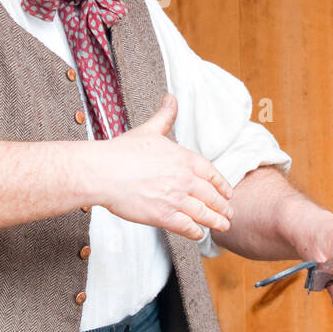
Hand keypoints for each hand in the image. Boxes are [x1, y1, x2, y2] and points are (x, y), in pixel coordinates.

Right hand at [90, 92, 233, 240]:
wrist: (102, 172)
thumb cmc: (122, 151)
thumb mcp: (149, 130)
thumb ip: (165, 116)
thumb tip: (171, 98)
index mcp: (183, 158)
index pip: (211, 173)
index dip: (222, 185)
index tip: (228, 193)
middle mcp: (184, 179)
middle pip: (212, 196)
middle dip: (223, 207)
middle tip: (229, 213)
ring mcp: (175, 198)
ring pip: (203, 213)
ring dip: (216, 221)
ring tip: (222, 226)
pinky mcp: (163, 216)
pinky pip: (187, 226)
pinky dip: (195, 231)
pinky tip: (198, 233)